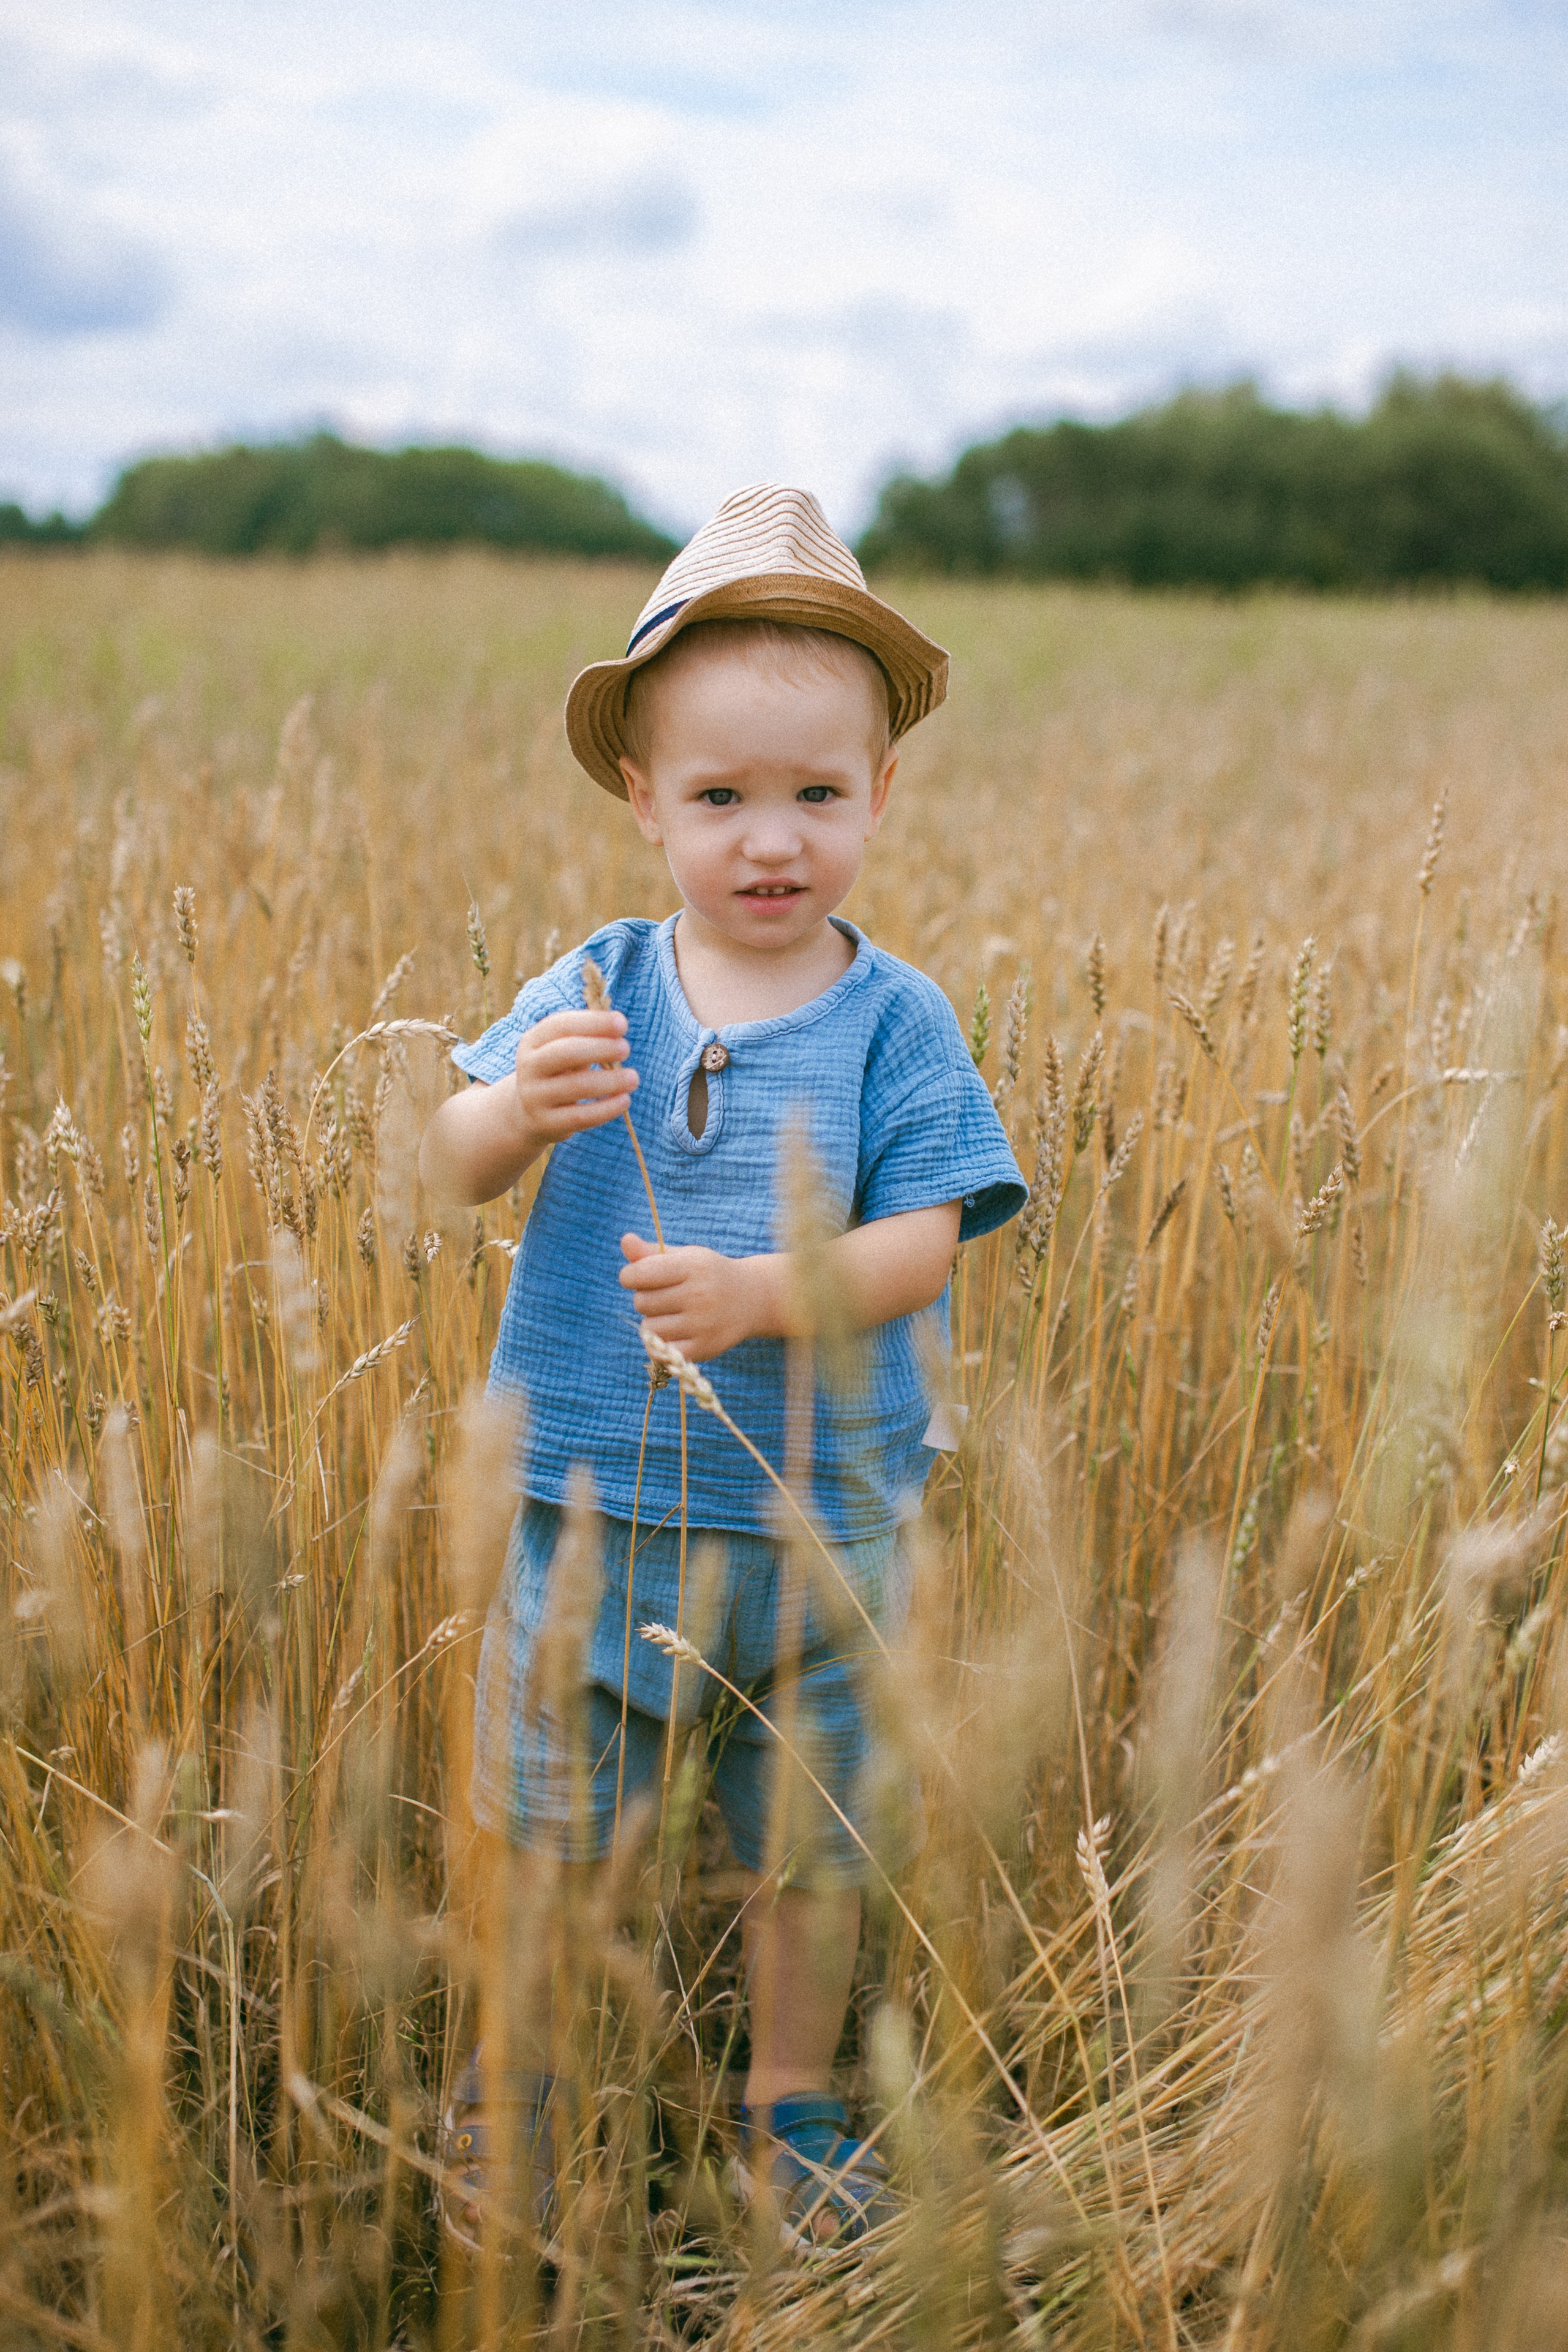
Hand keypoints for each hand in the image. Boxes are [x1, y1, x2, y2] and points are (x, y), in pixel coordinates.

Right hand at [512, 1010, 637, 1151]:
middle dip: (600, 1048)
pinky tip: (624, 1100)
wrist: (527, 1115)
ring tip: (633, 1078)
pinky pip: (581, 1116)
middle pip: (566, 1052)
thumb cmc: (558, 1073)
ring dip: (610, 1080)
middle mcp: (529, 1067)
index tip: (622, 1024)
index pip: (561, 1025)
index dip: (593, 1023)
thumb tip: (618, 1025)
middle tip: (626, 1049)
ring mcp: (534, 1096)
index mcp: (533, 1041)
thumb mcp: (563, 1051)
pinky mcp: (545, 1123)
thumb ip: (587, 1038)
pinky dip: (607, 1108)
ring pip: (576, 1085)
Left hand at [617, 1232, 778, 1360]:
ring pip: (649, 1328)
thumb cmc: (708, 1274)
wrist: (751, 1299)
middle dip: (646, 1298)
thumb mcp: (685, 1257)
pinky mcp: (704, 1348)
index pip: (639, 1274)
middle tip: (665, 1296)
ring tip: (672, 1315)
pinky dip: (660, 1346)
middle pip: (641, 1302)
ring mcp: (702, 1324)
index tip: (638, 1276)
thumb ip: (650, 1253)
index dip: (630, 1276)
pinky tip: (672, 1334)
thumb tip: (625, 1241)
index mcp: (692, 1266)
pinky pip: (661, 1352)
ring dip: (653, 1323)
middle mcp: (698, 1294)